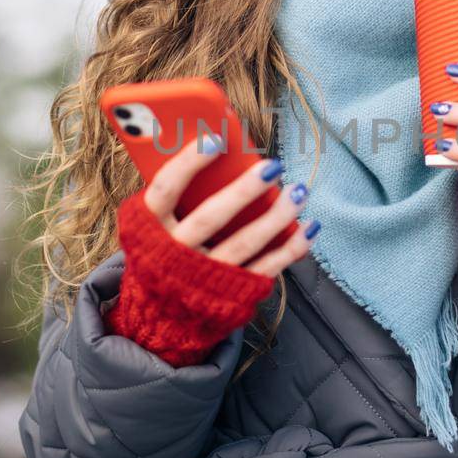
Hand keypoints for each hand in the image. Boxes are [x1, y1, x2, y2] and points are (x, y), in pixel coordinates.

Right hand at [144, 138, 319, 280]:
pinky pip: (267, 268)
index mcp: (148, 230)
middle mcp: (175, 255)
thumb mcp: (151, 227)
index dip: (187, 164)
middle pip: (210, 218)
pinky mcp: (234, 293)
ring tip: (298, 191)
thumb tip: (213, 147)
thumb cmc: (161, 253)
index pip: (164, 191)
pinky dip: (292, 247)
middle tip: (271, 166)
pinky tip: (309, 226)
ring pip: (244, 243)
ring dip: (276, 216)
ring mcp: (206, 278)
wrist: (161, 317)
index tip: (216, 139)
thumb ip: (173, 197)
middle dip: (243, 191)